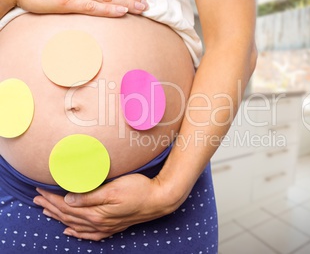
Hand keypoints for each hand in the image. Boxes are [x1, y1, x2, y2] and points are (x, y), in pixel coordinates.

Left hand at [33, 173, 181, 240]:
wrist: (159, 200)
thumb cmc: (139, 190)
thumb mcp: (114, 189)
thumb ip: (90, 197)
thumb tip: (68, 200)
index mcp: (96, 213)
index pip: (67, 206)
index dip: (52, 198)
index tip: (39, 189)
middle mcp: (98, 222)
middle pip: (68, 216)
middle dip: (50, 207)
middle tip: (36, 199)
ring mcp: (106, 226)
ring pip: (76, 224)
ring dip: (59, 218)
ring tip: (46, 212)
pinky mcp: (113, 226)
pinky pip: (89, 234)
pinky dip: (77, 233)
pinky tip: (70, 231)